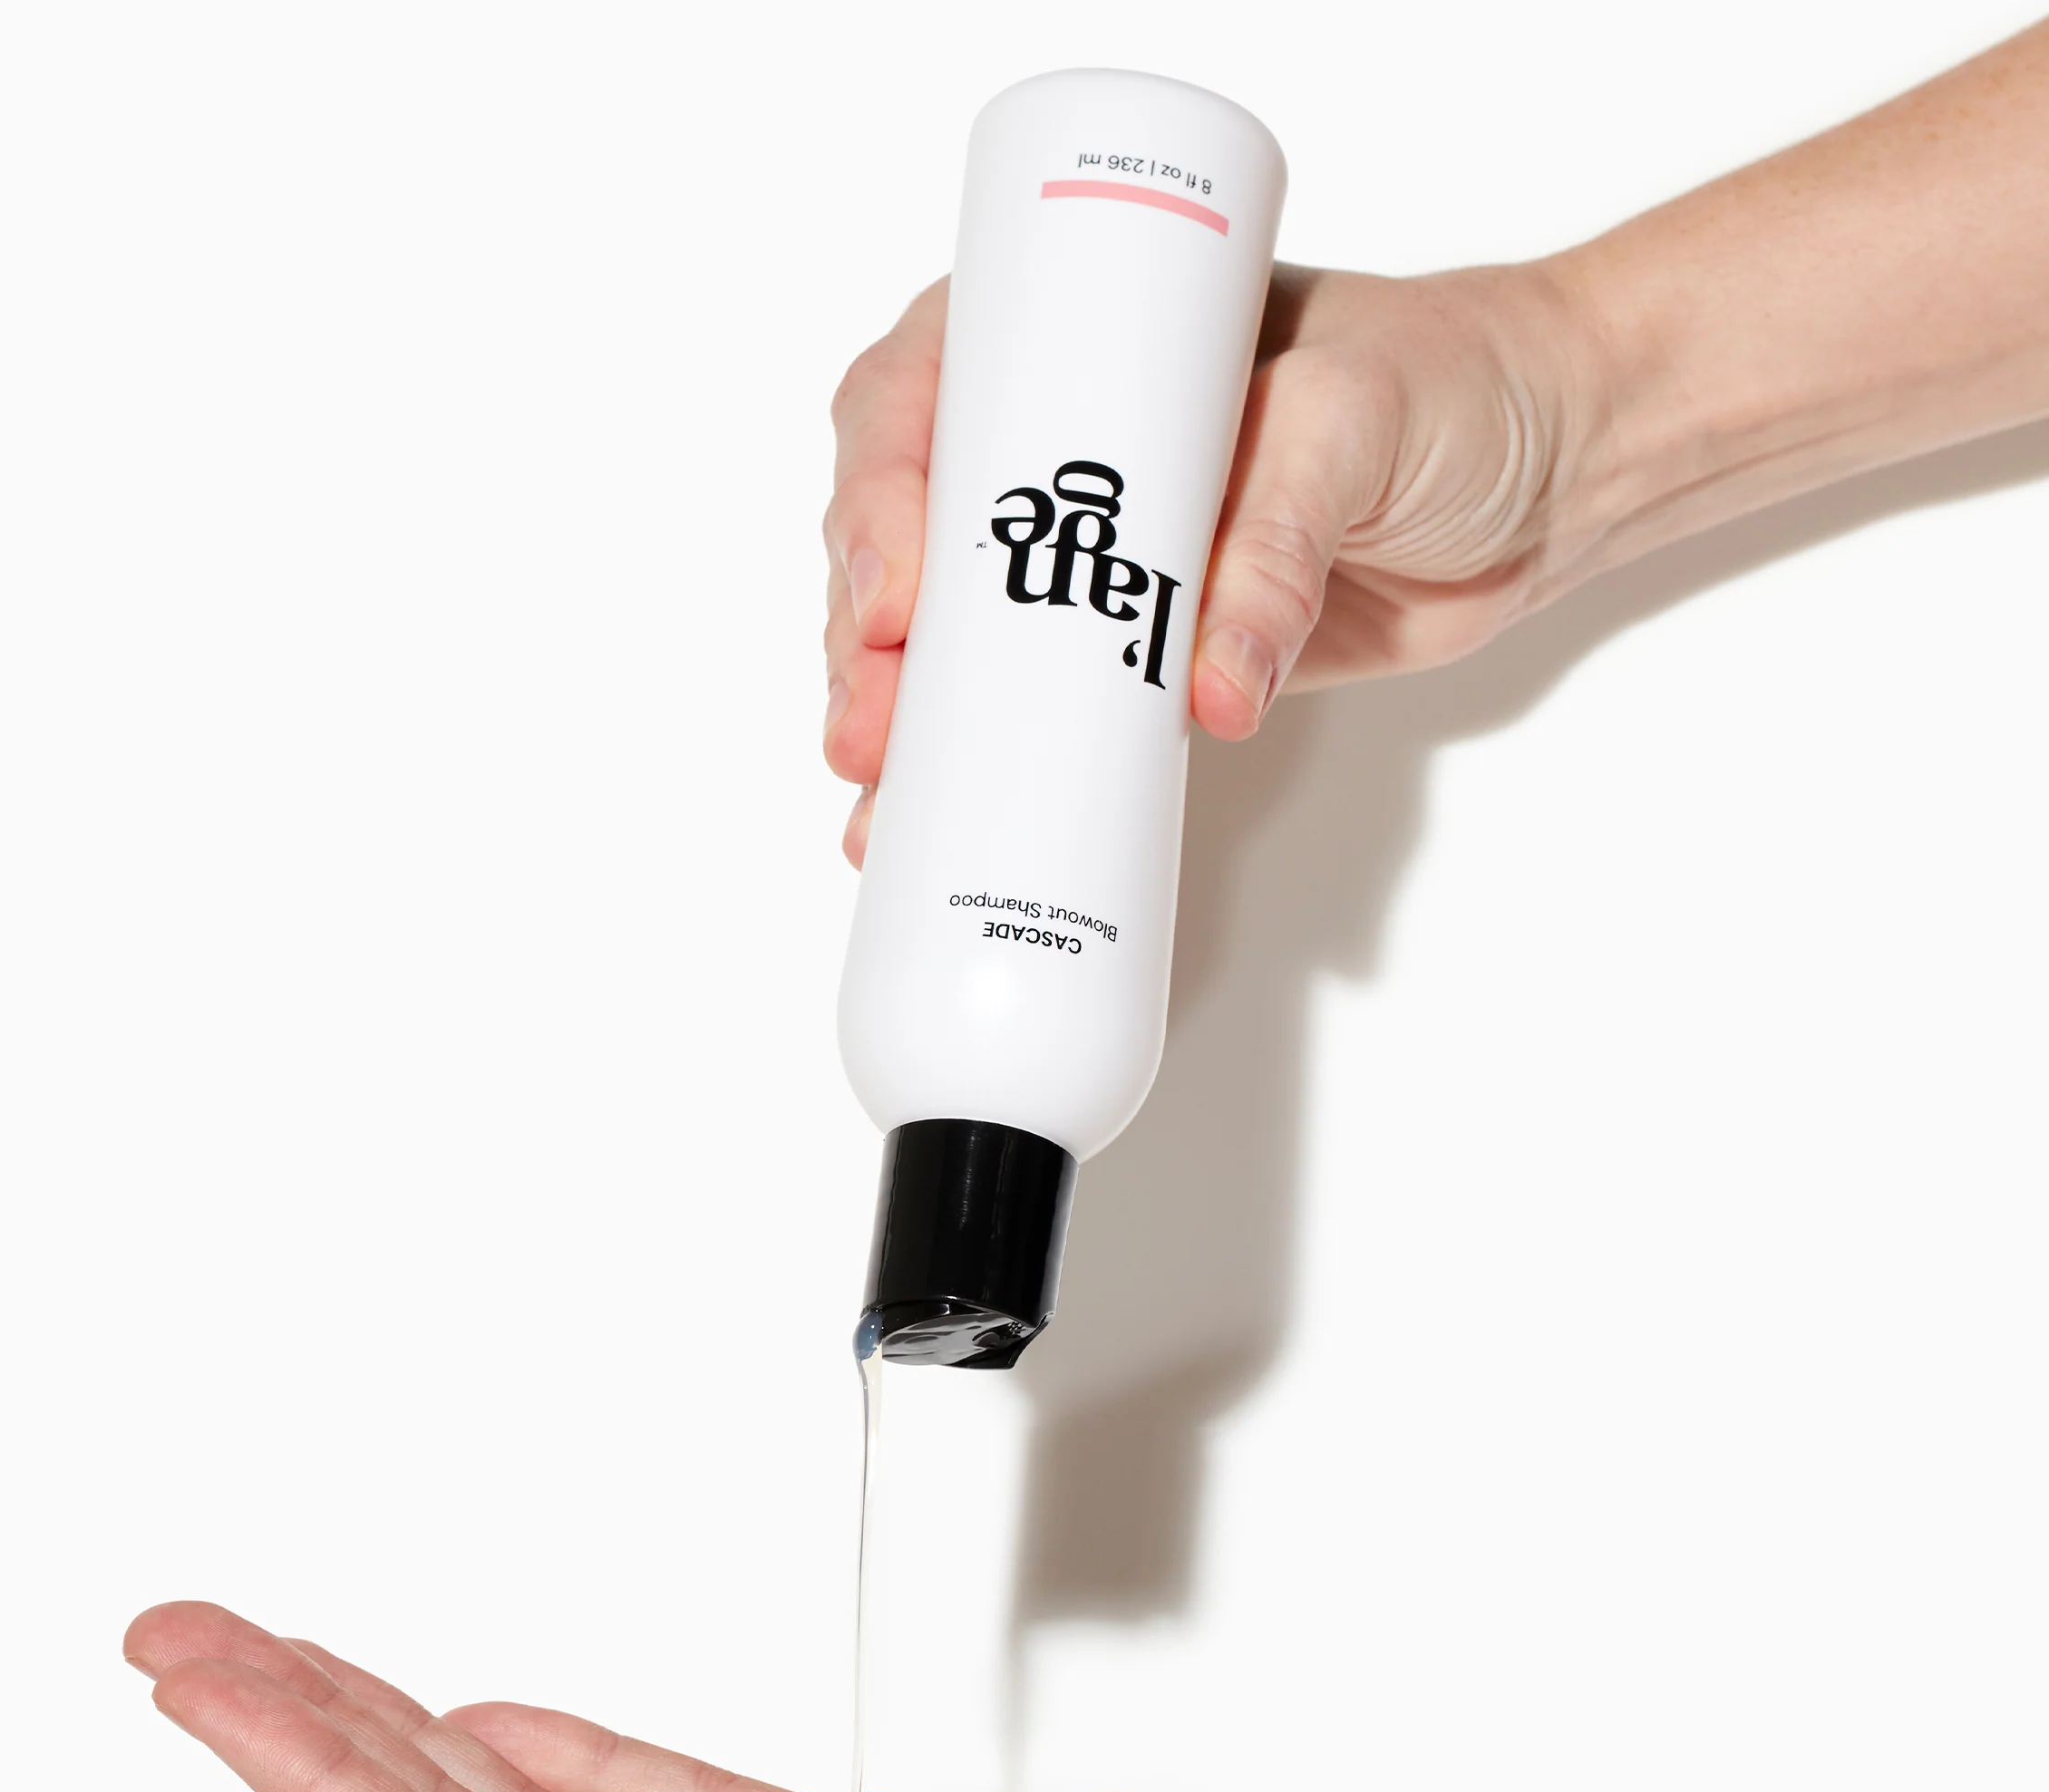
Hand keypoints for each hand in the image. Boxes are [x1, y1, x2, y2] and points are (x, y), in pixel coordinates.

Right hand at [820, 262, 1609, 863]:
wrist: (1552, 472)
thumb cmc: (1455, 384)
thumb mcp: (1355, 421)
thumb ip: (1277, 542)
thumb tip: (1208, 685)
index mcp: (1081, 337)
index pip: (926, 397)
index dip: (880, 499)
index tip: (899, 601)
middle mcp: (1061, 448)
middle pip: (908, 537)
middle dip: (867, 640)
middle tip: (873, 727)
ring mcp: (1090, 556)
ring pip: (949, 640)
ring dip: (901, 723)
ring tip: (883, 802)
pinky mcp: (1137, 653)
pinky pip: (1036, 716)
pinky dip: (980, 776)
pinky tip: (926, 826)